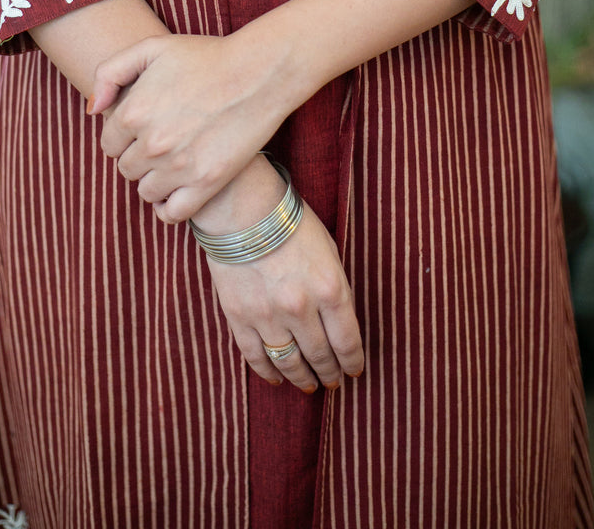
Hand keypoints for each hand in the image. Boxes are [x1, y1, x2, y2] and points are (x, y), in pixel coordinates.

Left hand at [90, 32, 294, 221]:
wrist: (259, 72)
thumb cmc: (207, 56)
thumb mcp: (152, 48)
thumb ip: (110, 72)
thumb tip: (93, 109)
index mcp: (133, 113)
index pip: (109, 144)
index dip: (124, 136)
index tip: (143, 128)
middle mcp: (152, 144)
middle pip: (126, 168)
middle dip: (139, 157)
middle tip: (162, 142)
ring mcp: (179, 167)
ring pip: (146, 191)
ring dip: (154, 180)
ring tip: (172, 163)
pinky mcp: (207, 182)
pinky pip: (173, 213)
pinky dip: (169, 208)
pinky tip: (177, 192)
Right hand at [202, 175, 363, 391]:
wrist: (242, 209)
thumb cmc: (291, 224)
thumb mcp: (329, 251)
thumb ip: (337, 289)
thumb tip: (340, 323)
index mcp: (330, 289)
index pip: (348, 343)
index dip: (353, 362)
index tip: (354, 370)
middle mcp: (301, 308)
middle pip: (321, 357)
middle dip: (330, 373)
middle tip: (332, 381)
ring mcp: (268, 316)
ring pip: (289, 363)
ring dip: (301, 378)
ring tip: (307, 384)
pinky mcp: (239, 317)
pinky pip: (255, 356)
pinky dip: (268, 372)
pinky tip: (276, 378)